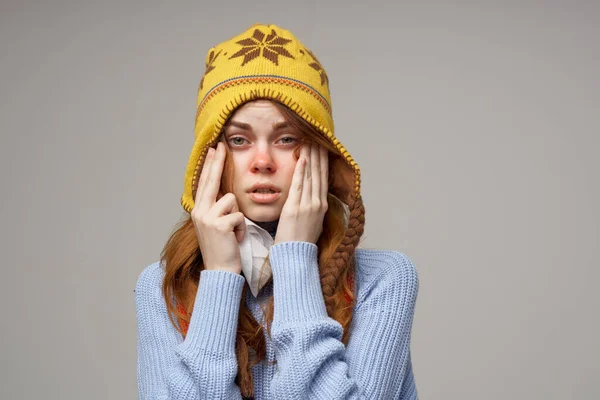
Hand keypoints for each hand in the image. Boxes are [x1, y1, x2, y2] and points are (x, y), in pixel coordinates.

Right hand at [191, 142, 245, 273]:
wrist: (220, 271)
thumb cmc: (223, 249)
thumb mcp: (216, 226)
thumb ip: (218, 209)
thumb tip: (226, 194)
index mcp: (199, 210)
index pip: (205, 182)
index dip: (210, 165)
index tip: (214, 149)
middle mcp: (200, 211)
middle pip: (211, 180)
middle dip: (217, 162)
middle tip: (221, 144)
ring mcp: (207, 217)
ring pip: (231, 200)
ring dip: (238, 216)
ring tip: (234, 232)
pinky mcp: (219, 224)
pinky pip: (239, 215)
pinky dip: (241, 228)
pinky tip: (236, 239)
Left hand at [274, 143, 328, 244]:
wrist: (296, 255)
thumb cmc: (301, 241)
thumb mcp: (312, 222)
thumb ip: (312, 208)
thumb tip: (311, 197)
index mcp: (322, 206)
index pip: (323, 179)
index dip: (323, 162)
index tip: (322, 148)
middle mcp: (318, 203)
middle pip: (319, 174)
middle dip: (318, 154)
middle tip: (317, 138)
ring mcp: (307, 205)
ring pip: (311, 176)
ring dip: (310, 157)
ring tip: (309, 141)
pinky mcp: (295, 208)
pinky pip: (299, 185)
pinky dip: (301, 170)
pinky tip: (302, 157)